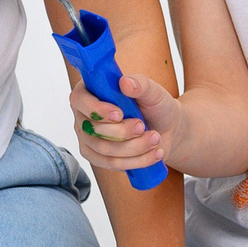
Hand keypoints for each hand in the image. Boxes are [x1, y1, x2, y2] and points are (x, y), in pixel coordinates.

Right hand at [69, 74, 188, 174]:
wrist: (167, 128)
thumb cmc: (155, 105)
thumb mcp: (153, 91)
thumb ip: (140, 84)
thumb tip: (124, 82)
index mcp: (90, 91)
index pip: (80, 100)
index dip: (96, 110)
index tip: (119, 114)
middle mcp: (84, 115)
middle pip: (92, 130)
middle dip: (122, 132)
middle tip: (142, 126)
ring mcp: (88, 138)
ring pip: (104, 150)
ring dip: (134, 146)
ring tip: (155, 138)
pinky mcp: (98, 157)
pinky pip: (112, 164)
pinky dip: (136, 160)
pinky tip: (154, 153)